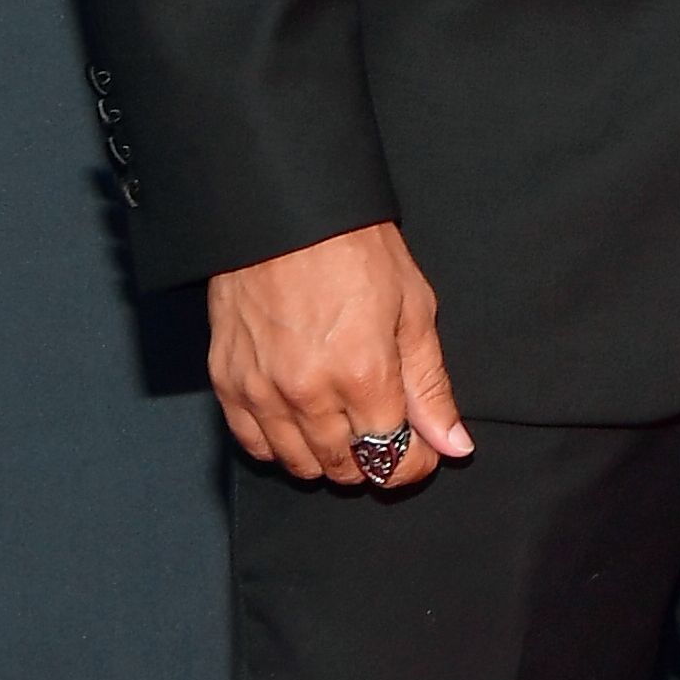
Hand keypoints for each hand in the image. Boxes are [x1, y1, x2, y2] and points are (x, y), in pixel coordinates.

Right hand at [206, 223, 472, 493]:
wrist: (284, 211)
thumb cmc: (353, 249)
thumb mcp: (413, 310)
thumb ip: (429, 387)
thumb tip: (452, 445)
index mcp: (362, 375)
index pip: (392, 458)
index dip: (414, 465)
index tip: (421, 454)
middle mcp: (307, 392)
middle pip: (345, 468)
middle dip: (374, 462)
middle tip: (383, 432)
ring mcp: (261, 390)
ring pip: (298, 464)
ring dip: (327, 459)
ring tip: (343, 429)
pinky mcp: (226, 380)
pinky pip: (251, 443)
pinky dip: (278, 446)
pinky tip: (298, 425)